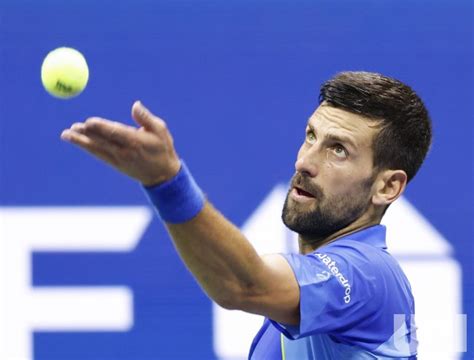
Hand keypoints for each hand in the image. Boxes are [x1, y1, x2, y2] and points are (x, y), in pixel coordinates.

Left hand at [61, 101, 180, 186]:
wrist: (162, 175)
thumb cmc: (163, 148)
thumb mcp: (160, 130)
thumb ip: (146, 118)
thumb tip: (135, 104)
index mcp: (136, 142)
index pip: (115, 133)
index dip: (101, 128)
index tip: (89, 121)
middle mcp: (125, 152)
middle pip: (102, 142)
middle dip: (87, 134)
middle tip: (73, 126)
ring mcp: (119, 160)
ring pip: (97, 149)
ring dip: (81, 142)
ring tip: (67, 134)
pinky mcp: (115, 164)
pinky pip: (98, 155)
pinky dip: (87, 147)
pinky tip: (77, 141)